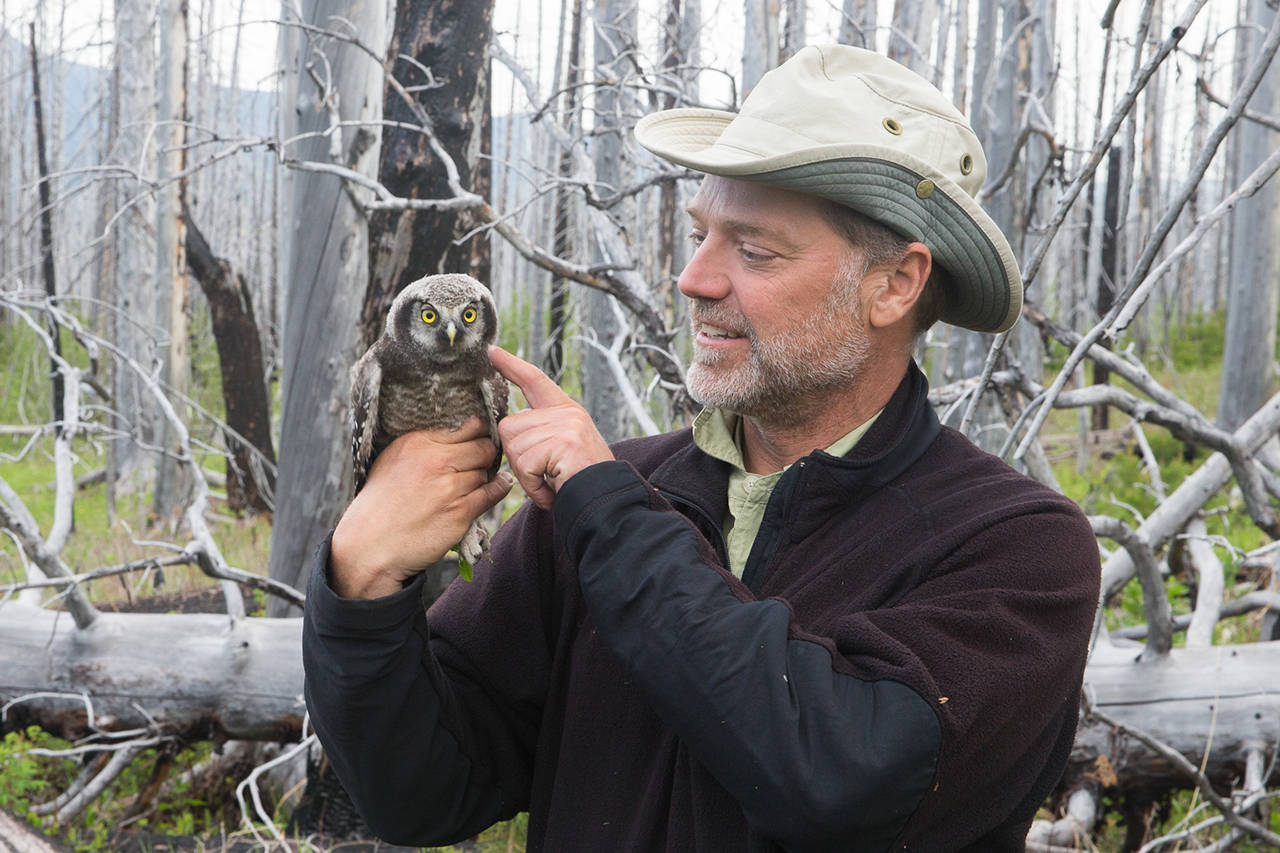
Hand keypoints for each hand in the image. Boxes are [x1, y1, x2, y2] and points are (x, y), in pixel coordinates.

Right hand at [330, 419, 512, 598]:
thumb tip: (465, 429)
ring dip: (483, 476)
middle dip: (486, 453)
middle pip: (483, 448)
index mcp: (417, 443)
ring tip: (470, 482)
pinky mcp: (460, 512)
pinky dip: (499, 488)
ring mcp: (449, 488)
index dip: (479, 433)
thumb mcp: (393, 460)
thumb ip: (426, 444)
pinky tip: (501, 484)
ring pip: (485, 472)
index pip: (468, 427)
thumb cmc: (381, 503)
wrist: (370, 545)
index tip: (480, 438)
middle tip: (482, 461)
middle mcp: (435, 461)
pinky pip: (491, 493)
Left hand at [489, 346, 613, 510]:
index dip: (512, 366)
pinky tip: (552, 490)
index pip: (535, 380)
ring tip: (551, 482)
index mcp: (567, 410)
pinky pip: (525, 467)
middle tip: (543, 473)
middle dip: (518, 456)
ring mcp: (566, 427)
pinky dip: (533, 487)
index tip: (493, 353)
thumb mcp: (565, 447)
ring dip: (526, 474)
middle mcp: (567, 413)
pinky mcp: (562, 444)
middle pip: (510, 426)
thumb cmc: (583, 481)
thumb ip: (542, 432)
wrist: (608, 499)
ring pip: (513, 448)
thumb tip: (508, 429)